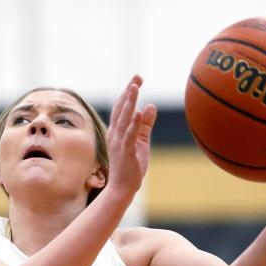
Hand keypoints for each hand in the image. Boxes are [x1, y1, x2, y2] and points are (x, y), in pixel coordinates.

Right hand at [105, 75, 156, 197]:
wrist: (122, 188)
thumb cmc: (131, 166)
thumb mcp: (141, 142)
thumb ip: (146, 124)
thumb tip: (151, 105)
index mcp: (117, 131)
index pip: (122, 108)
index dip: (128, 92)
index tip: (137, 79)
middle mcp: (115, 134)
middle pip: (121, 109)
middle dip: (129, 92)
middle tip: (137, 77)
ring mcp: (119, 143)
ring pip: (124, 118)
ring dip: (129, 102)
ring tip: (135, 87)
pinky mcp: (126, 152)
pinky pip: (129, 135)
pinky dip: (134, 123)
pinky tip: (138, 112)